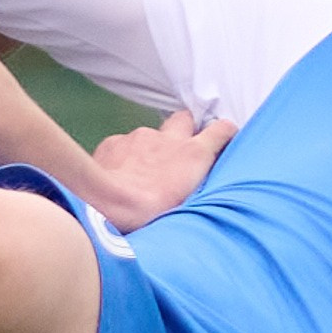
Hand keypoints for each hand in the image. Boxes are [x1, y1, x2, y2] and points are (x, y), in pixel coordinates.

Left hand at [88, 110, 236, 230]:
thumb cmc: (150, 213)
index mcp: (193, 155)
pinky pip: (123, 143)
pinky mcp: (115, 142)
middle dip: (184, 130)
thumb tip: (199, 183)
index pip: (220, 130)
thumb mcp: (189, 203)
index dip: (223, 132)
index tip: (223, 138)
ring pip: (150, 135)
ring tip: (141, 176)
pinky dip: (124, 156)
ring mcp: (140, 137)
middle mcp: (169, 139)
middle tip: (179, 152)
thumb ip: (197, 184)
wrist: (108, 205)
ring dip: (150, 149)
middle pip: (184, 119)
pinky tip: (120, 175)